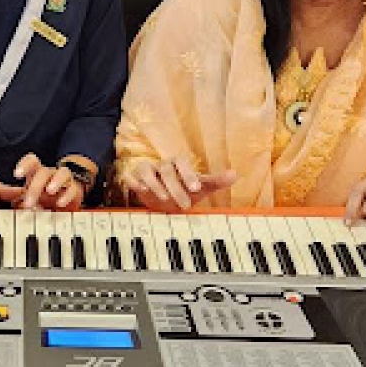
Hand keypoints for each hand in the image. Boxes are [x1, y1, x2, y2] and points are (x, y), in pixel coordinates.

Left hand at [12, 153, 85, 210]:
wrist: (66, 197)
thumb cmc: (42, 195)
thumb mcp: (27, 196)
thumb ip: (15, 196)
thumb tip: (2, 197)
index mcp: (37, 173)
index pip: (32, 162)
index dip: (25, 165)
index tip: (17, 175)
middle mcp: (51, 174)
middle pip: (44, 172)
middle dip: (35, 188)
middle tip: (28, 204)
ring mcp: (64, 180)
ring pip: (62, 174)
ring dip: (56, 182)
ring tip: (50, 191)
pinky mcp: (75, 190)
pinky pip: (73, 189)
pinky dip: (67, 196)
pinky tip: (60, 203)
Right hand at [121, 158, 235, 210]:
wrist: (163, 198)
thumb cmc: (183, 190)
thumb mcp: (200, 187)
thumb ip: (216, 181)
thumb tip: (235, 175)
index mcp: (177, 163)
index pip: (181, 162)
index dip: (188, 174)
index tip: (196, 188)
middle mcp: (161, 165)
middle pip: (165, 169)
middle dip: (175, 186)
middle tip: (185, 204)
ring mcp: (146, 171)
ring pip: (147, 171)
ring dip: (155, 184)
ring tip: (164, 199)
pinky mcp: (134, 179)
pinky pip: (131, 177)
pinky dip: (134, 182)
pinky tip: (141, 190)